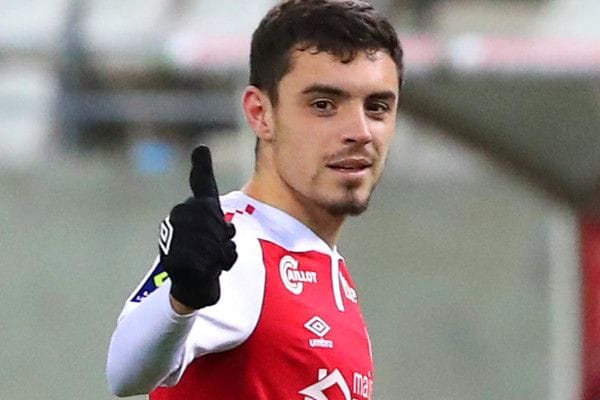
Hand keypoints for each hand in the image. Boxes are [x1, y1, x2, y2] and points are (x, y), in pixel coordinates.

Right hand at [158, 145, 236, 309]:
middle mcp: (177, 218)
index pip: (203, 187)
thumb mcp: (216, 223)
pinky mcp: (172, 260)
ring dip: (220, 255)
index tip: (201, 149)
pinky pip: (206, 261)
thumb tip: (200, 148)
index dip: (206, 178)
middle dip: (224, 239)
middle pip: (216, 221)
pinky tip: (205, 270)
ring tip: (211, 260)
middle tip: (217, 248)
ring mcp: (172, 238)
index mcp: (190, 207)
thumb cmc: (208, 250)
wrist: (194, 284)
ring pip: (212, 243)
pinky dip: (213, 269)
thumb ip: (212, 195)